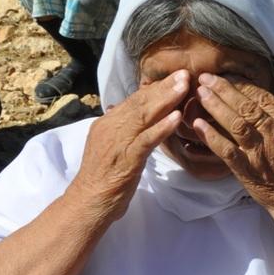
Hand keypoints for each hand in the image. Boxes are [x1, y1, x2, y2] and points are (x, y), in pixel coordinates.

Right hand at [71, 70, 187, 221]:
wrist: (88, 201)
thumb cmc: (103, 177)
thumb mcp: (110, 145)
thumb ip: (118, 127)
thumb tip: (120, 107)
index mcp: (108, 123)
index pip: (134, 100)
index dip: (155, 88)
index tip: (175, 77)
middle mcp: (111, 126)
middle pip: (141, 102)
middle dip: (164, 86)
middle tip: (185, 73)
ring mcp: (118, 141)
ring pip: (144, 115)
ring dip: (167, 99)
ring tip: (185, 86)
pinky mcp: (127, 158)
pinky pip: (146, 139)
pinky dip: (162, 127)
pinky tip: (177, 117)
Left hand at [190, 74, 273, 216]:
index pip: (264, 97)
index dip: (244, 85)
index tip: (228, 76)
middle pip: (246, 106)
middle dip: (224, 89)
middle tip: (206, 77)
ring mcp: (259, 153)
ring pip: (235, 124)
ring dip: (215, 107)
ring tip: (200, 93)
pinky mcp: (247, 171)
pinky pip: (226, 150)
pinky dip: (211, 136)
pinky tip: (197, 124)